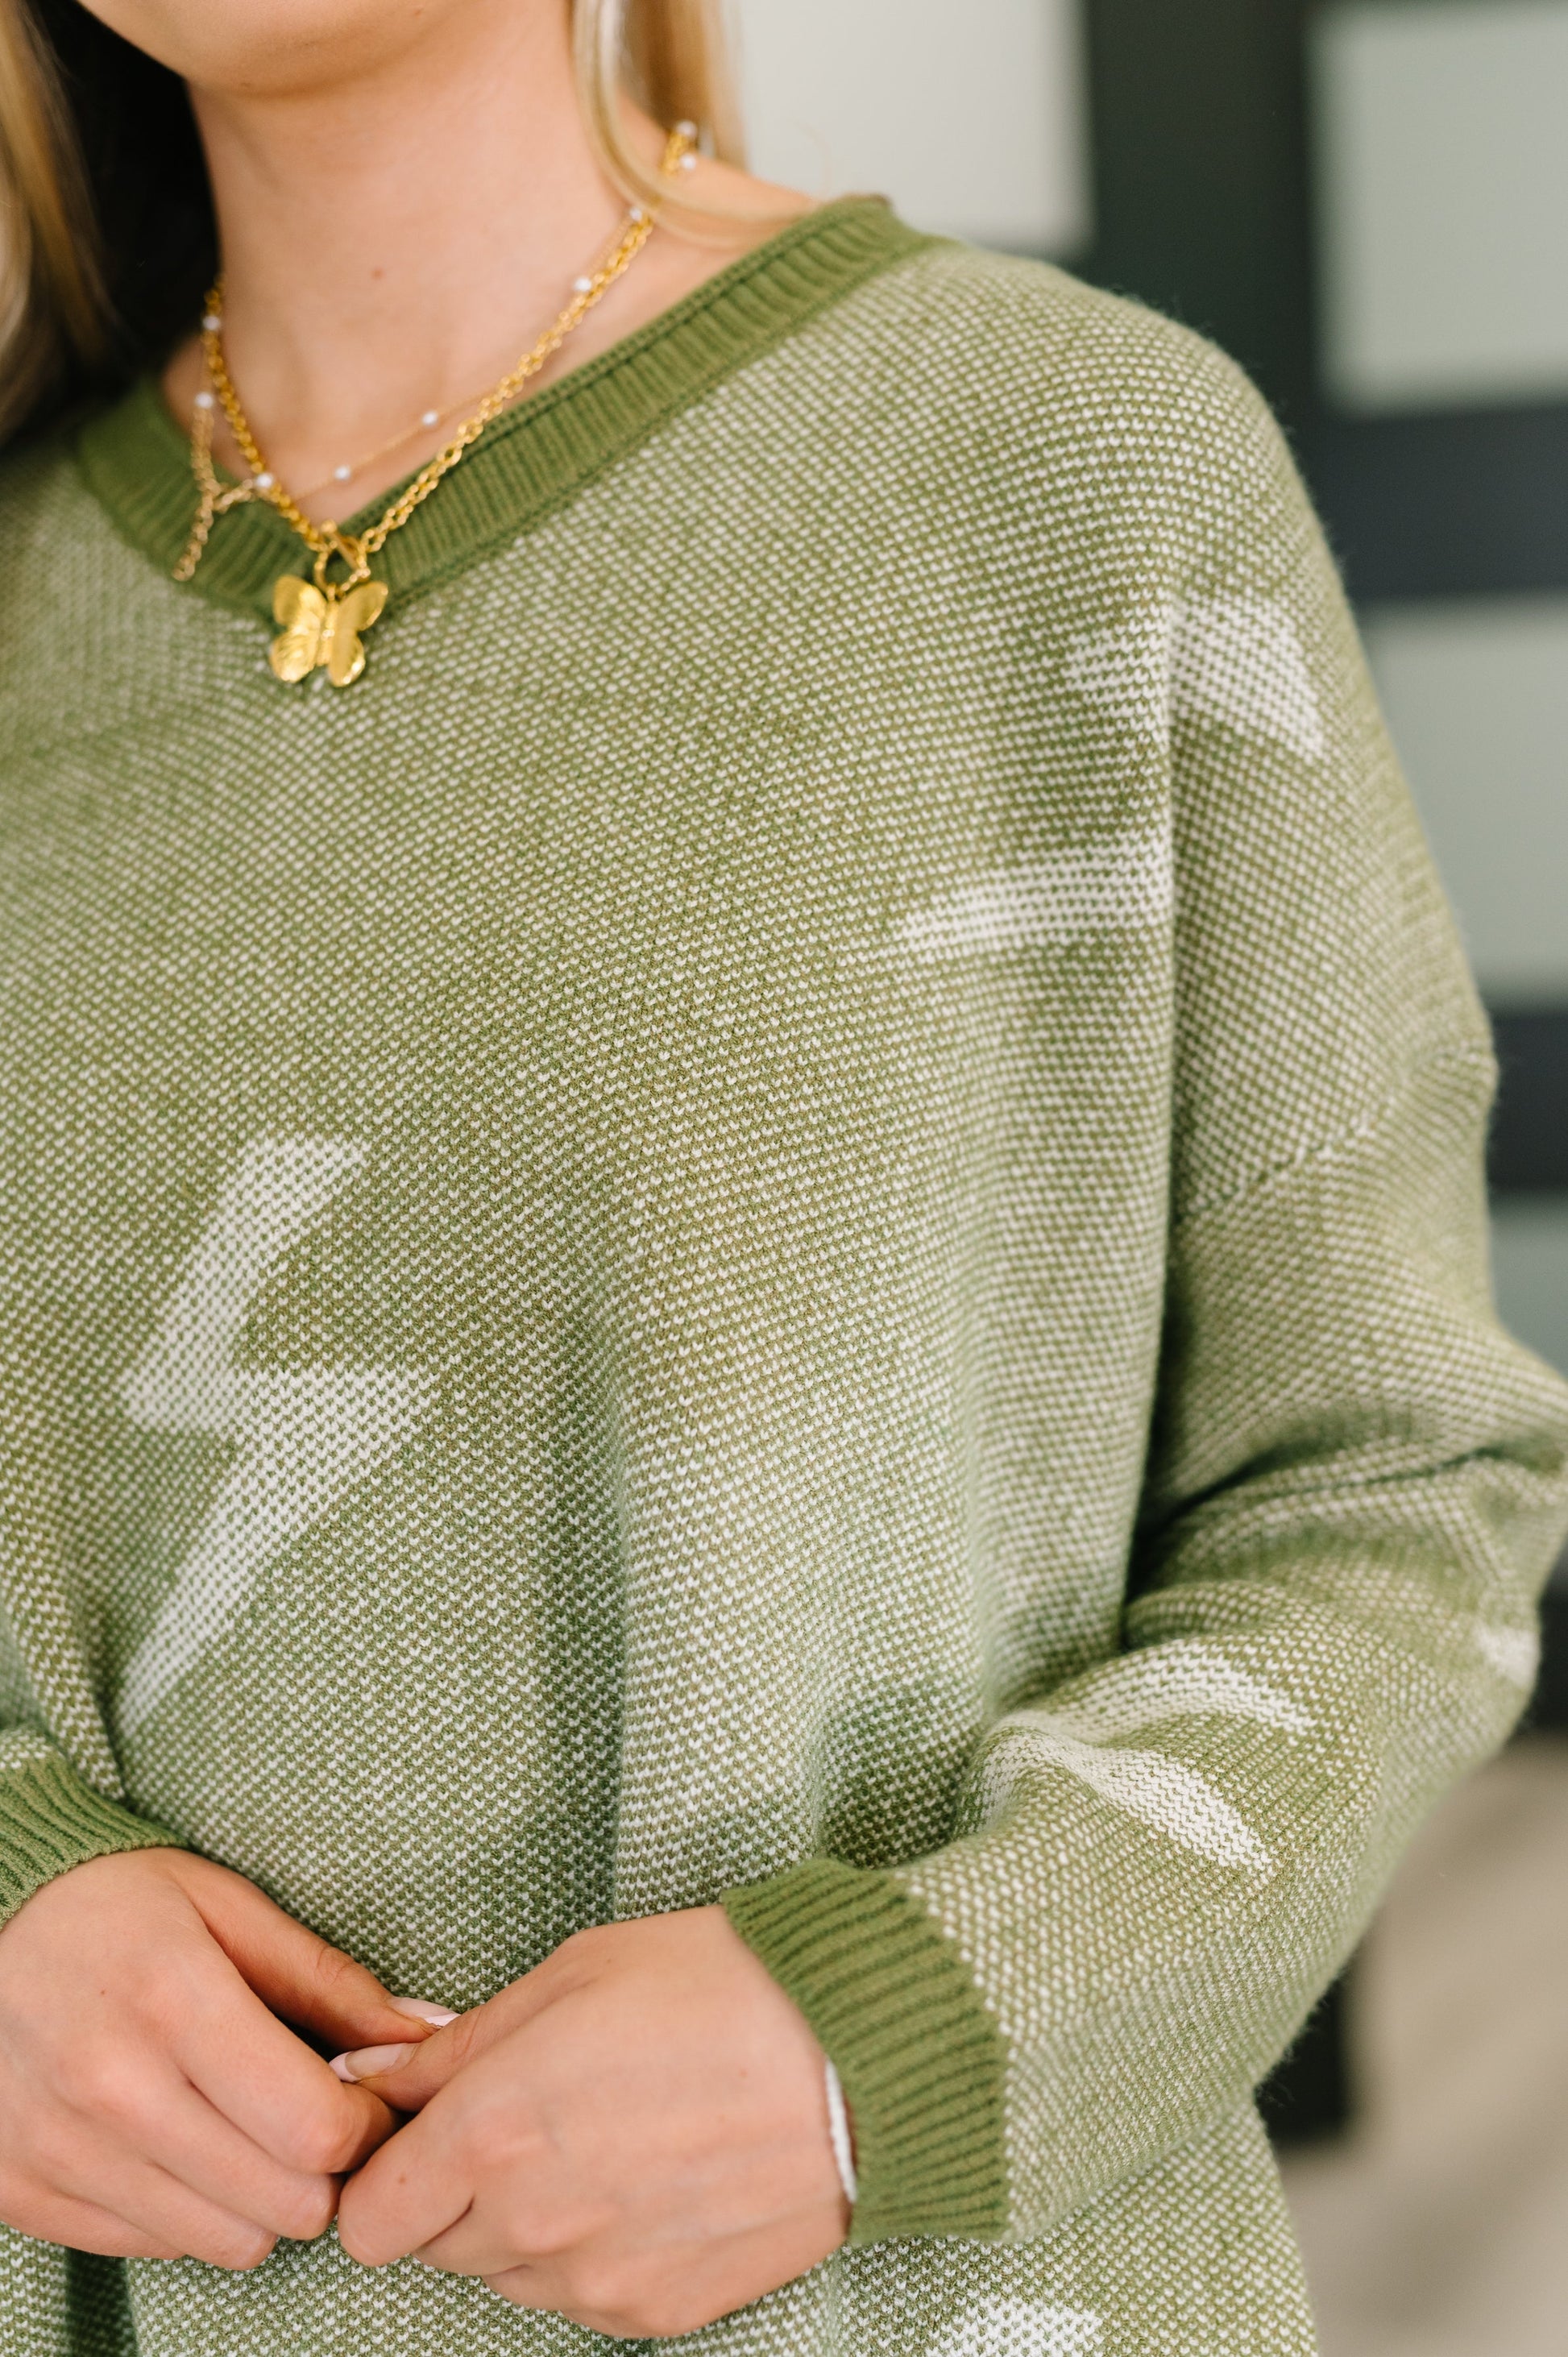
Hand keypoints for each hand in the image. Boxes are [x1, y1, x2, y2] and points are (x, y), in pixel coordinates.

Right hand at [0, 1848, 443, 2267]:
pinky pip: (150, 2248)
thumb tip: (424, 2036)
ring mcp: (59, 2148)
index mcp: (174, 2001)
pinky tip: (181, 2145)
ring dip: (261, 2201)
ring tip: (249, 2131)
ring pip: (224, 2242)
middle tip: (317, 2120)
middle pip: (282, 2204)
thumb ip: (329, 1982)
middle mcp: (110, 2088)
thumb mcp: (230, 1907)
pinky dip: (187, 2212)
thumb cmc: (118, 1904)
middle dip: (325, 2172)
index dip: (368, 2128)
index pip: (314, 2130)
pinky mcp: (21, 2189)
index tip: (369, 2101)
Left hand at [336, 1906, 848, 2339]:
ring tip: (598, 2137)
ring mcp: (598, 2282)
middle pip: (433, 2248)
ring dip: (521, 2223)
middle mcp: (532, 2225)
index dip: (384, 2171)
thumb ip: (453, 2045)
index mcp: (493, 2131)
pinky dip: (591, 2250)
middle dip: (452, 2190)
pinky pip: (581, 2297)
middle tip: (521, 2116)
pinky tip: (646, 2177)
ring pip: (507, 2276)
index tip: (415, 2132)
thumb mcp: (570, 1974)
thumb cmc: (716, 1986)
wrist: (859, 2054)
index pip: (369, 2216)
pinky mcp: (660, 2314)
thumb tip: (368, 2078)